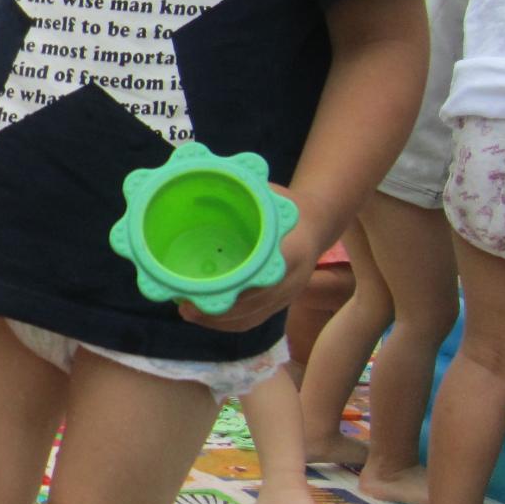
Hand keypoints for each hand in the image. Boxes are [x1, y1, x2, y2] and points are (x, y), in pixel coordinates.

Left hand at [178, 187, 318, 333]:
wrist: (319, 221)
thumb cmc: (287, 204)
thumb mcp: (269, 193)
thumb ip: (243, 192)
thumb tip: (201, 180)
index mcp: (292, 251)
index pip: (261, 281)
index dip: (231, 294)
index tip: (202, 293)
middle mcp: (293, 279)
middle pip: (252, 307)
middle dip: (218, 313)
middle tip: (185, 306)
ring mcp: (290, 293)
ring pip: (252, 318)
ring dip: (220, 321)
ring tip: (190, 313)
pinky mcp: (284, 301)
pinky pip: (256, 319)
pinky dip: (231, 322)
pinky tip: (209, 317)